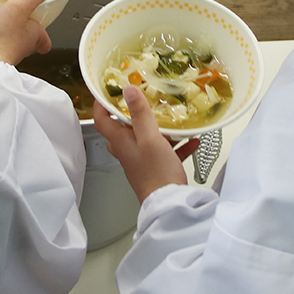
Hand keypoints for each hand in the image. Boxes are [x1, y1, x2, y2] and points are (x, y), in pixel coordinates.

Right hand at [0, 0, 55, 66]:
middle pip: (31, 37)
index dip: (46, 31)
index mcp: (36, 35)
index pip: (46, 36)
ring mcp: (10, 50)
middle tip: (24, 17)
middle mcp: (24, 45)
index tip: (45, 25)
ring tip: (5, 18)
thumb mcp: (20, 7)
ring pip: (14, 39)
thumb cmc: (3, 38)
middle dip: (28, 27)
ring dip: (11, 30)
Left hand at [93, 87, 199, 201]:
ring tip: (173, 118)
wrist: (169, 203)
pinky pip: (167, 151)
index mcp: (121, 142)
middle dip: (133, 114)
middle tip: (144, 100)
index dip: (101, 104)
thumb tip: (129, 91)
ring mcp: (143, 160)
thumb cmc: (156, 173)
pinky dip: (178, 144)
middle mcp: (129, 150)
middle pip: (124, 128)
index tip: (107, 90)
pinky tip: (192, 140)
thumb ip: (140, 114)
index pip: (102, 120)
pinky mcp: (157, 168)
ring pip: (147, 138)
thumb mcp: (149, 137)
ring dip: (160, 128)